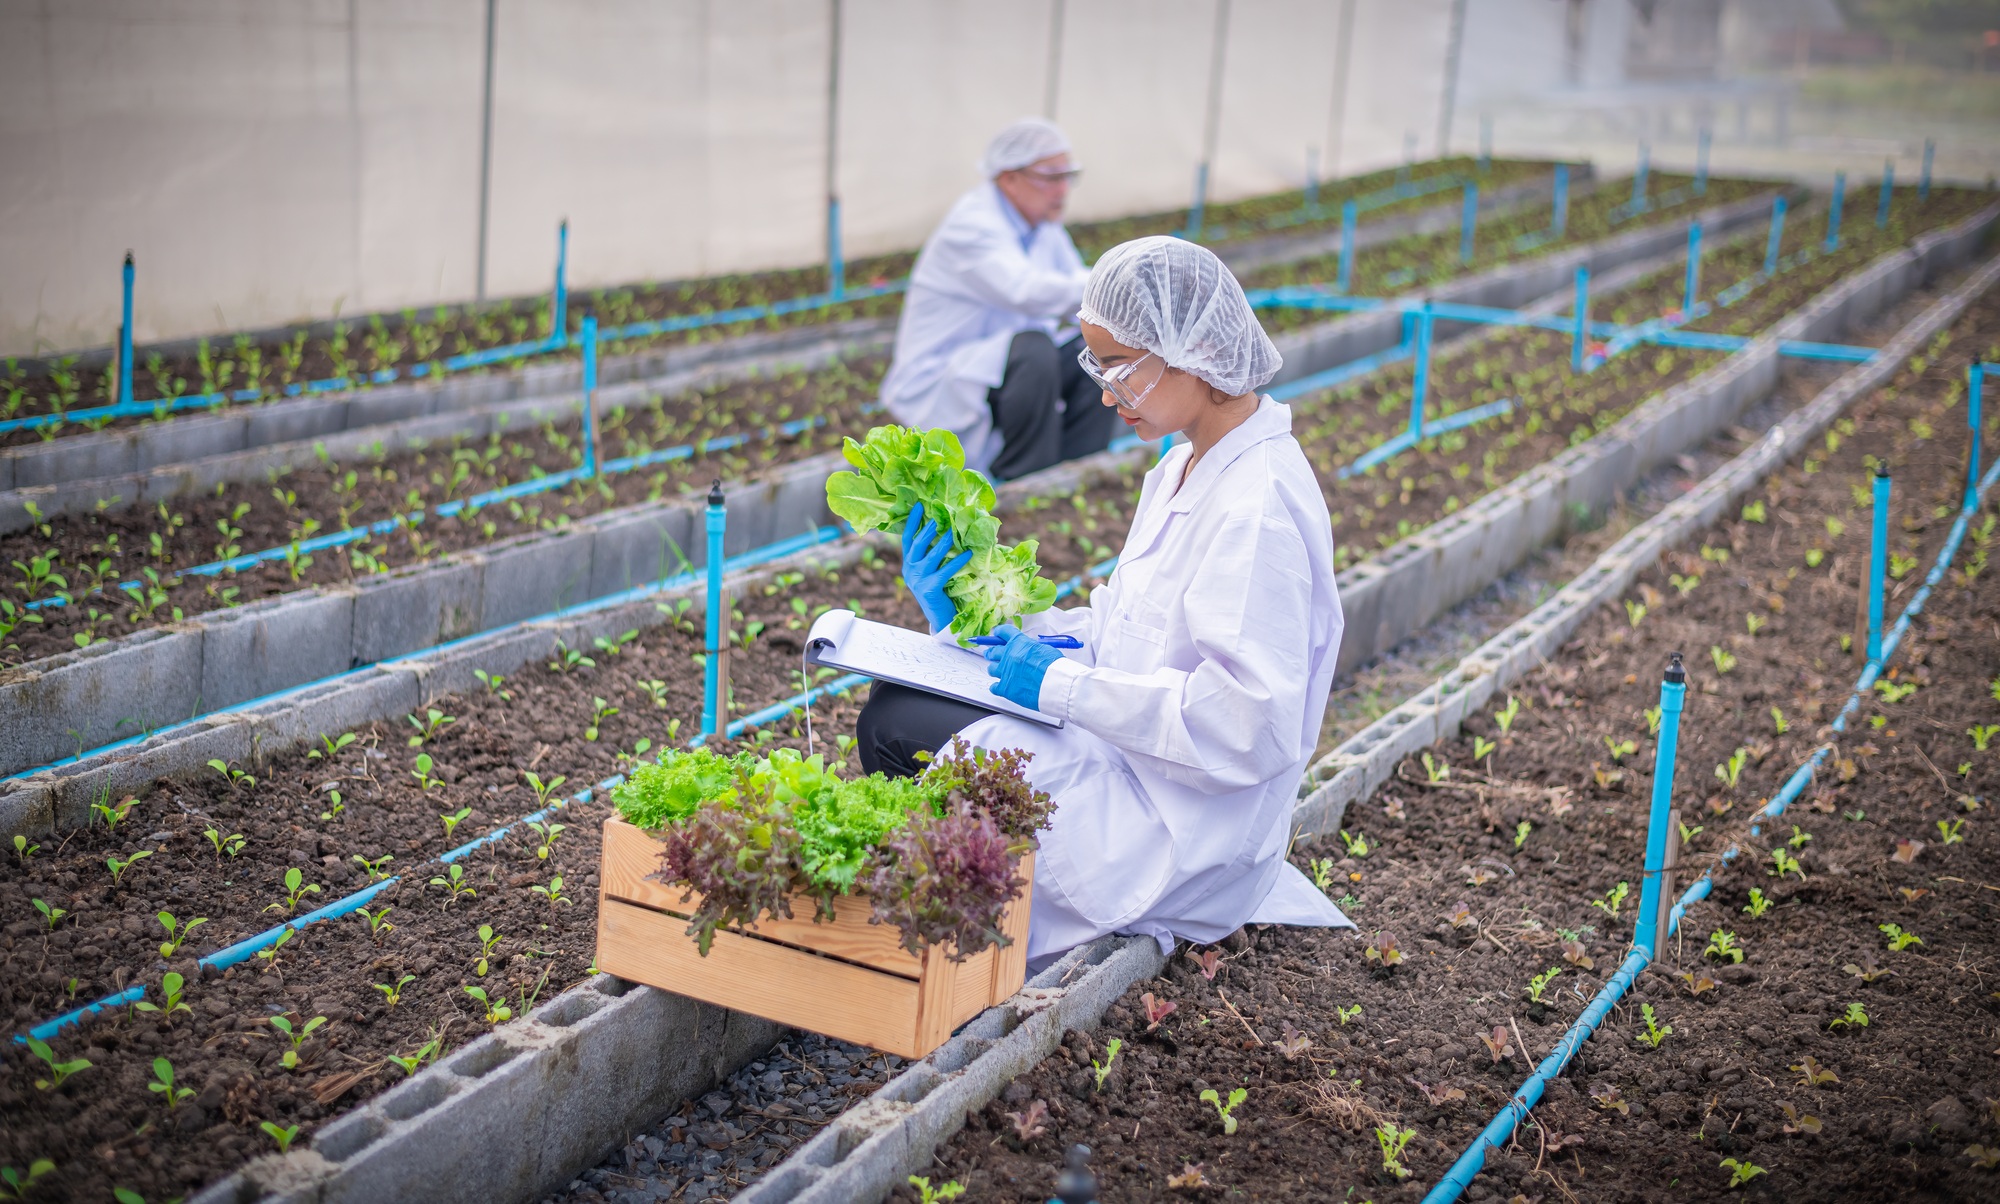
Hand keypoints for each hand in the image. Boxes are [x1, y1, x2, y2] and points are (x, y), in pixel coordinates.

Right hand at [902, 504, 971, 633]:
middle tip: (938, 516)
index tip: (918, 505)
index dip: (912, 522)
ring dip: (943, 542)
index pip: (907, 539)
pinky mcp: (930, 588)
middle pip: (918, 545)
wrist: (941, 618)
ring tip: (952, 531)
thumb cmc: (940, 591)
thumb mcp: (930, 571)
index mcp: (908, 565)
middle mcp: (909, 571)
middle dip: (928, 529)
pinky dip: (958, 561)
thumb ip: (932, 555)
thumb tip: (945, 531)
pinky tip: (968, 553)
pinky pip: (946, 570)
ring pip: (931, 556)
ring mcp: (918, 580)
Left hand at [983, 624, 1062, 710]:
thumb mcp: (1043, 649)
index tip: (996, 633)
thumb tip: (1025, 651)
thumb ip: (1029, 649)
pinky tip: (999, 687)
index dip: (999, 632)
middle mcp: (1009, 656)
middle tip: (990, 653)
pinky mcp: (1005, 688)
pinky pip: (994, 687)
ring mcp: (1005, 672)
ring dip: (995, 669)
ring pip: (991, 669)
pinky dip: (996, 687)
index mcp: (1019, 643)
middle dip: (991, 652)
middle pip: (993, 651)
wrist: (1055, 684)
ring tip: (997, 671)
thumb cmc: (1054, 667)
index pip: (1004, 632)